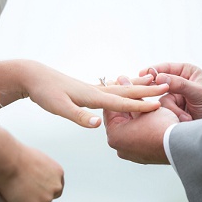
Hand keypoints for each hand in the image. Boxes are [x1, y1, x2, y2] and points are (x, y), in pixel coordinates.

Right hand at [0, 144, 63, 201]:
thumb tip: (32, 176)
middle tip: (19, 190)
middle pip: (46, 198)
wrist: (8, 160)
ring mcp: (45, 198)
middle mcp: (55, 187)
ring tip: (10, 186)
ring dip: (22, 200)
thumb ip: (40, 171)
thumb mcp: (35, 159)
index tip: (35, 190)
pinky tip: (6, 192)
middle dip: (34, 197)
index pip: (56, 188)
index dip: (44, 189)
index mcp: (58, 173)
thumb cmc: (16, 155)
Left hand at [18, 61, 168, 127]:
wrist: (33, 76)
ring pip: (120, 88)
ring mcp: (91, 89)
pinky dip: (123, 88)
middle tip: (167, 86)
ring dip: (137, 86)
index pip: (121, 103)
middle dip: (146, 91)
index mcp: (92, 97)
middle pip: (126, 92)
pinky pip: (111, 89)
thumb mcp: (59, 108)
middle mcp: (95, 91)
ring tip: (153, 81)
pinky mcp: (86, 90)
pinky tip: (125, 87)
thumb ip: (79, 116)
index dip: (140, 106)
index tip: (158, 106)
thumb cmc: (45, 93)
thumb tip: (97, 124)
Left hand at [102, 76, 178, 164]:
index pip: (110, 110)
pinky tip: (149, 120)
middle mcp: (119, 147)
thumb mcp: (145, 106)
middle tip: (133, 94)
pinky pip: (138, 139)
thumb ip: (132, 95)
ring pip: (129, 129)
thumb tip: (122, 81)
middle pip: (120, 120)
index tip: (122, 86)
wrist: (181, 145)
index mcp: (114, 135)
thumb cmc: (161, 126)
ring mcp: (131, 154)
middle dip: (127, 107)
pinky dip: (141, 129)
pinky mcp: (142, 157)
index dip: (118, 96)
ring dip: (135, 118)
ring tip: (143, 106)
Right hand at [141, 63, 201, 120]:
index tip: (144, 73)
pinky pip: (164, 109)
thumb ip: (179, 84)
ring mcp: (175, 95)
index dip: (154, 70)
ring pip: (162, 99)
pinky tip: (184, 119)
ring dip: (173, 109)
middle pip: (160, 83)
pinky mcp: (172, 108)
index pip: (167, 67)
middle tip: (151, 93)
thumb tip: (160, 77)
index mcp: (187, 72)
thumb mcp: (198, 92)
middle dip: (161, 92)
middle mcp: (179, 82)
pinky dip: (174, 115)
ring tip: (186, 117)